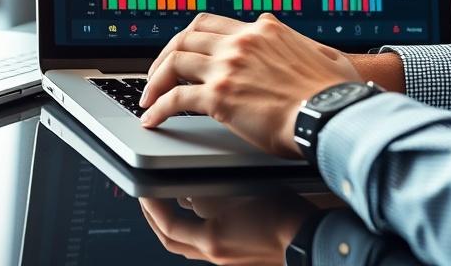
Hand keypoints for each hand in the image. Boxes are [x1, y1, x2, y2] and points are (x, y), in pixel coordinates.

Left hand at [139, 12, 360, 156]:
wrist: (333, 114)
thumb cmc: (335, 92)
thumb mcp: (324, 54)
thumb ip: (303, 45)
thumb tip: (299, 43)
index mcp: (263, 30)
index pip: (211, 23)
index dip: (190, 37)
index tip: (182, 52)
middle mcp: (241, 43)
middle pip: (186, 37)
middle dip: (165, 55)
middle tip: (157, 74)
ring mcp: (228, 67)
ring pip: (174, 63)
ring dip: (156, 80)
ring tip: (149, 97)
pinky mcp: (219, 97)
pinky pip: (176, 99)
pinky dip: (158, 108)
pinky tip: (153, 118)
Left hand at [139, 194, 316, 265]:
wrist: (305, 237)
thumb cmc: (279, 214)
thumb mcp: (239, 196)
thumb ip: (210, 196)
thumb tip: (189, 195)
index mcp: (211, 241)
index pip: (168, 228)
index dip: (152, 209)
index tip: (145, 191)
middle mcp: (214, 254)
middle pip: (172, 242)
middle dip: (155, 220)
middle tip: (148, 200)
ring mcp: (225, 258)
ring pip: (187, 245)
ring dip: (174, 226)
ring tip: (170, 204)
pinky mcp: (237, 256)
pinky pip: (205, 244)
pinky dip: (195, 229)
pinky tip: (202, 213)